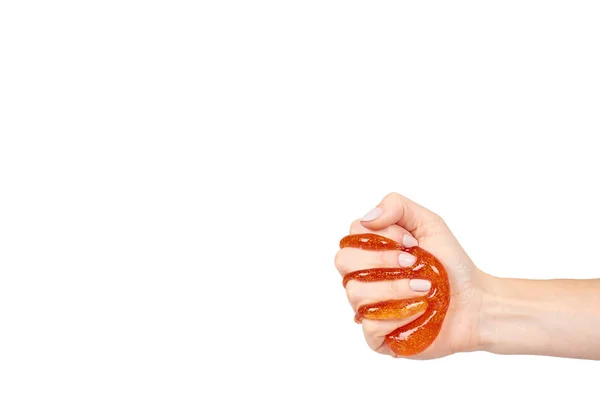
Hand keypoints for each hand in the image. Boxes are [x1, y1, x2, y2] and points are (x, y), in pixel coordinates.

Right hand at [334, 192, 486, 358]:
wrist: (475, 303)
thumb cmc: (451, 264)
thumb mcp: (429, 223)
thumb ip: (397, 206)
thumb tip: (367, 218)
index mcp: (370, 252)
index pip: (351, 237)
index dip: (379, 238)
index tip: (411, 243)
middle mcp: (363, 278)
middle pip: (344, 262)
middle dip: (381, 260)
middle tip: (413, 263)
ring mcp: (368, 307)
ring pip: (355, 293)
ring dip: (394, 287)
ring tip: (424, 288)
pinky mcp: (377, 336)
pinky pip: (370, 325)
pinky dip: (397, 315)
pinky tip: (418, 309)